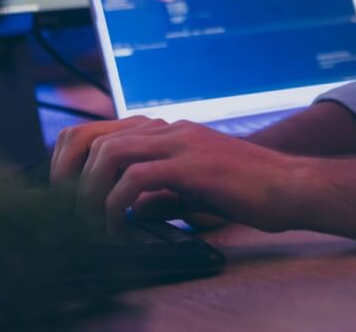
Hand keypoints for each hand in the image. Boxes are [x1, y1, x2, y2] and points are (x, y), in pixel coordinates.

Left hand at [53, 118, 312, 233]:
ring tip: (88, 221)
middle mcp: (169, 129)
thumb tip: (133, 207)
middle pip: (93, 136)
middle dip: (67, 175)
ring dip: (88, 191)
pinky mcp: (191, 165)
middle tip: (64, 210)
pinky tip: (118, 226)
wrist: (291, 186)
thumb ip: (162, 194)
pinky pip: (137, 177)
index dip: (72, 158)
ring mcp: (180, 143)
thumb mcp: (195, 191)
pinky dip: (116, 204)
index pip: (101, 130)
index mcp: (168, 132)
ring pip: (109, 153)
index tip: (65, 193)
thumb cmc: (250, 192)